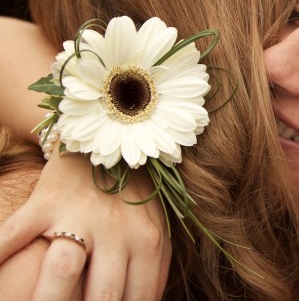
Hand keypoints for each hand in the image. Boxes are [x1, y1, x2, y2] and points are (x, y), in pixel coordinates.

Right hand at [0, 150, 171, 299]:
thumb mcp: (155, 229)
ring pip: (64, 267)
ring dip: (49, 299)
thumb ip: (154, 270)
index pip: (138, 299)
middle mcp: (117, 231)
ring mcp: (79, 215)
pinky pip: (15, 233)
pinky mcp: (45, 202)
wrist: (110, 141)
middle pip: (103, 294)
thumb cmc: (132, 198)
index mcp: (149, 242)